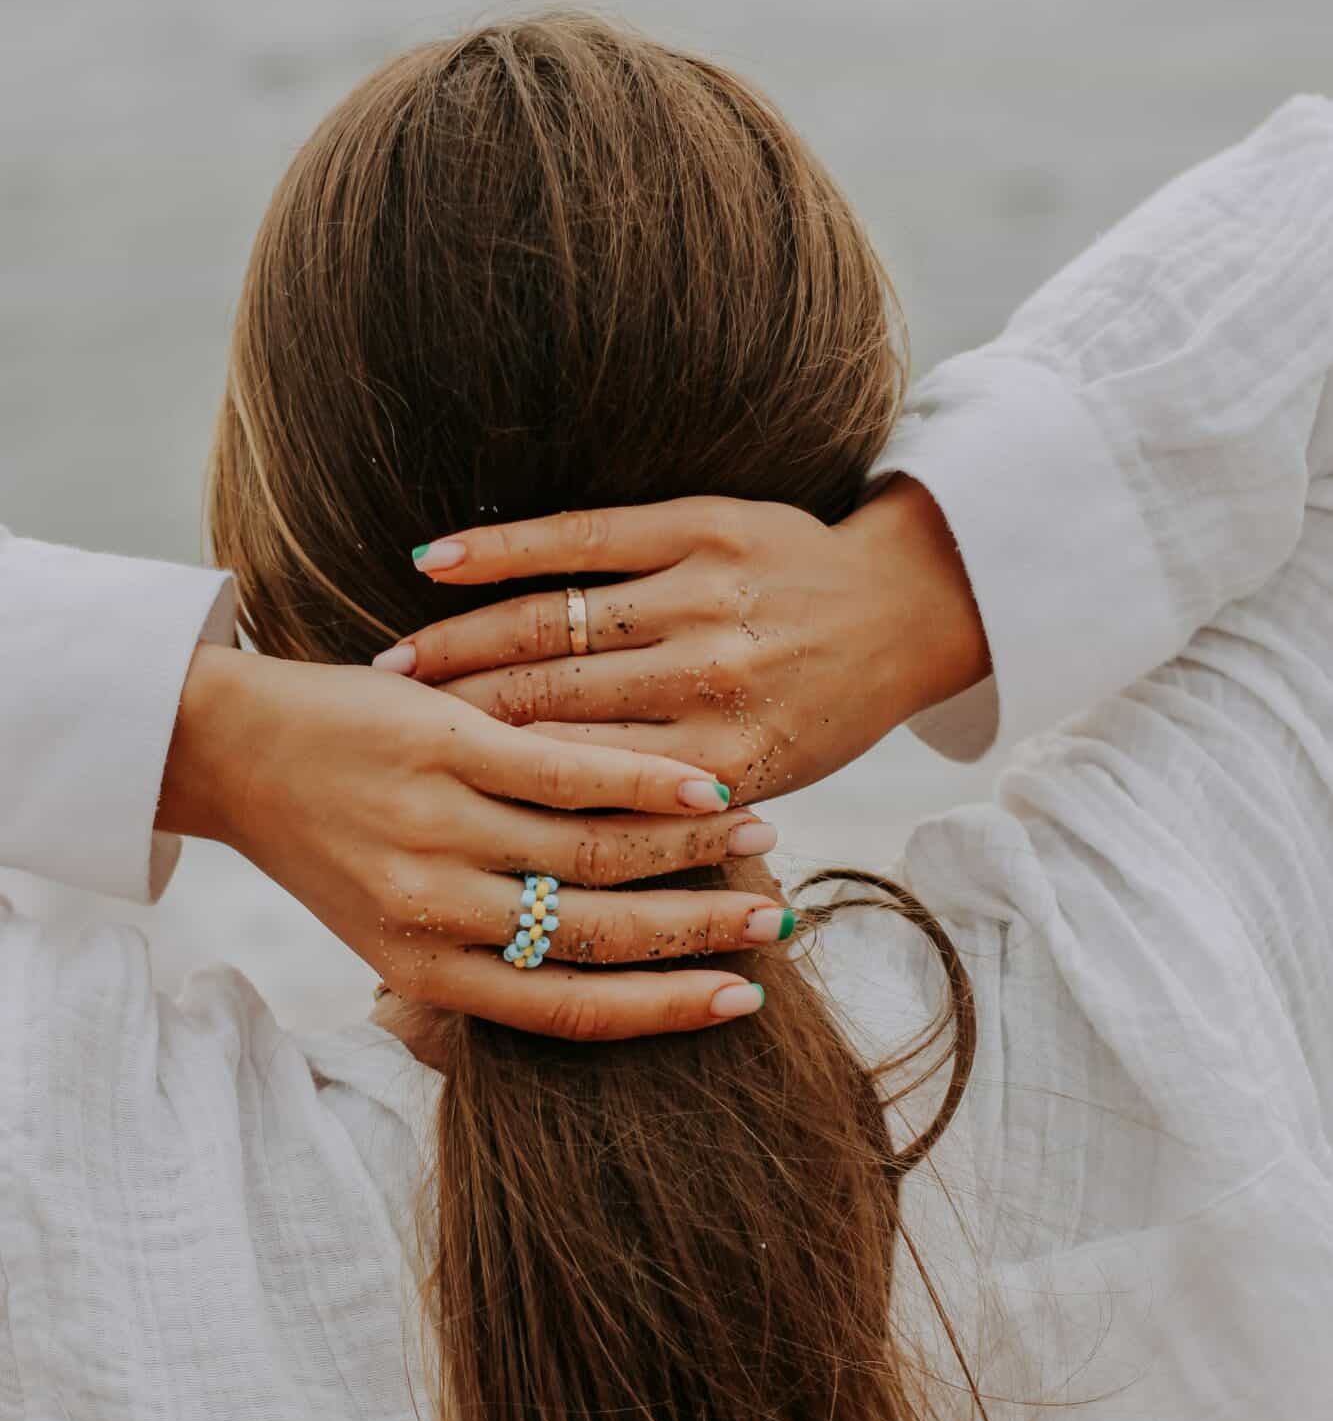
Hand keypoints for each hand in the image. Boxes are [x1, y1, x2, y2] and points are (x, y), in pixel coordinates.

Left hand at [156, 644, 788, 1038]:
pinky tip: (703, 785)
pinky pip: (563, 771)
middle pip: (597, 932)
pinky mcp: (440, 745)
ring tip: (758, 838)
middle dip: (701, 932)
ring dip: (689, 851)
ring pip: (592, 850)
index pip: (570, 1006)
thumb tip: (591, 993)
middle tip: (777, 920)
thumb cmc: (326, 844)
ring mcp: (435, 825)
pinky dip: (643, 781)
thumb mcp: (387, 931)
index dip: (669, 1009)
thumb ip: (476, 964)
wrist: (230, 749)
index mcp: (424, 970)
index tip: (747, 999)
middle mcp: (431, 909)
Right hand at [378, 478, 989, 803]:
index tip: (419, 817)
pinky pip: (580, 536)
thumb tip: (557, 893)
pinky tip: (435, 561)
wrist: (902, 611)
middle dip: (455, 728)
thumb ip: (665, 826)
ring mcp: (704, 601)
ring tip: (389, 671)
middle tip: (379, 748)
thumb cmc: (818, 716)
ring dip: (459, 646)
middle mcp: (712, 687)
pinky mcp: (699, 526)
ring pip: (549, 628)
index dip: (494, 803)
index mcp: (725, 765)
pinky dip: (502, 549)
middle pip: (546, 710)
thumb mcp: (756, 787)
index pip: (581, 793)